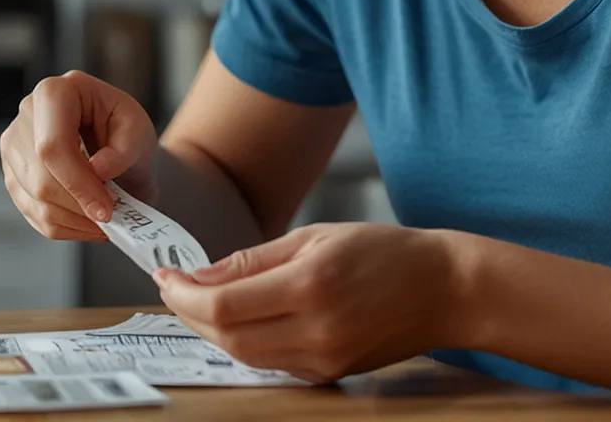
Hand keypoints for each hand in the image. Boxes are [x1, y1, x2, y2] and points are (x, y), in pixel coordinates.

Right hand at [0, 70, 158, 240]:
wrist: (121, 150)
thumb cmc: (128, 134)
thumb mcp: (139, 132)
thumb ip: (124, 149)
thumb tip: (97, 170)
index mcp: (56, 92)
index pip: (51, 144)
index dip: (77, 182)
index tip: (105, 208)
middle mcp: (27, 115)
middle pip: (40, 177)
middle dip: (79, 205)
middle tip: (110, 216)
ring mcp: (15, 147)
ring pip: (36, 200)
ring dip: (75, 220)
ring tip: (104, 219)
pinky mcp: (14, 176)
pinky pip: (35, 214)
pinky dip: (66, 226)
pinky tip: (88, 221)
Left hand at [155, 223, 466, 382]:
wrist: (445, 290)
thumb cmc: (384, 253)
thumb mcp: (315, 236)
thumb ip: (253, 259)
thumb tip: (201, 275)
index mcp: (310, 287)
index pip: (223, 305)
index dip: (183, 294)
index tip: (165, 276)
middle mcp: (316, 330)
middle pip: (227, 337)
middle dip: (189, 313)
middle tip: (173, 288)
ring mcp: (324, 359)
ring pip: (244, 355)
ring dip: (212, 330)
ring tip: (198, 301)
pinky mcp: (330, 373)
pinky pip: (270, 363)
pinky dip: (244, 341)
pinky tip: (237, 318)